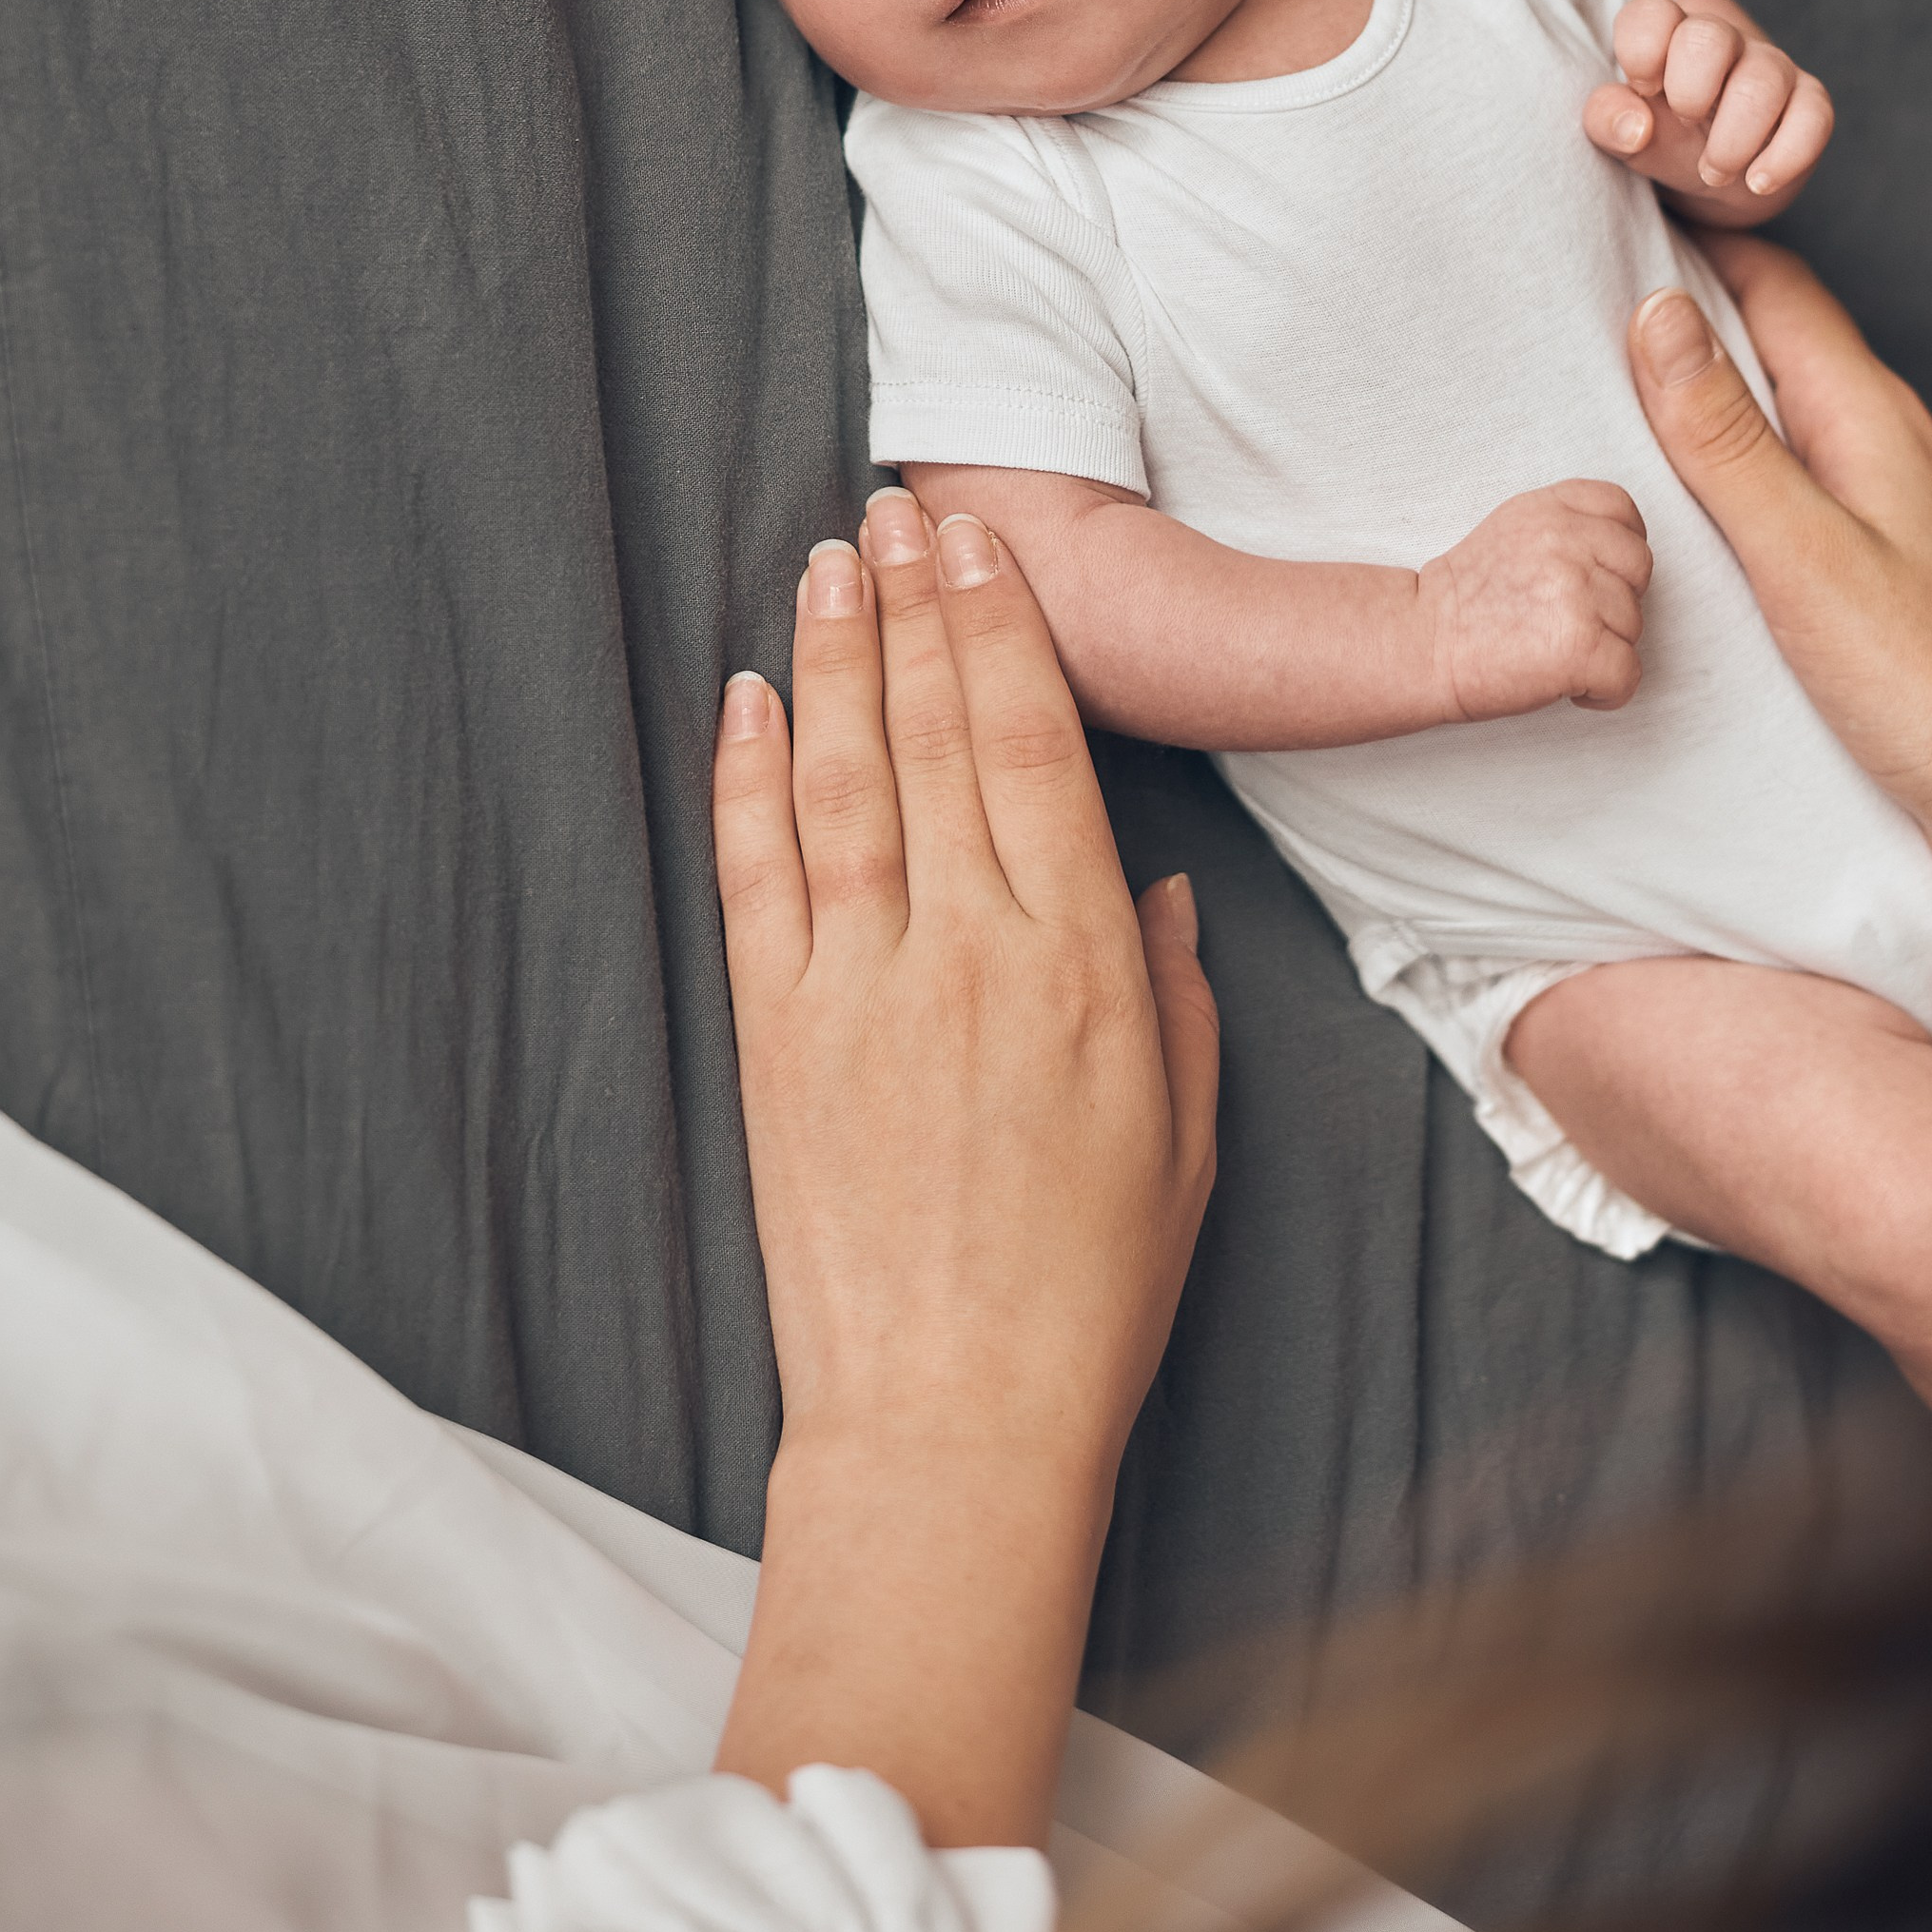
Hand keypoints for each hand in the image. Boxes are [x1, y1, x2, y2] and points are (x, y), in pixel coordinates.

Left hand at [710, 488, 1217, 1840]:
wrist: (951, 1423)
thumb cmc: (1092, 1293)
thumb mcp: (1185, 1137)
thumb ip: (1175, 993)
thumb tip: (1153, 884)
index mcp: (1083, 962)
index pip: (1034, 748)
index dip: (1002, 632)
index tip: (984, 547)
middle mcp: (968, 949)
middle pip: (934, 733)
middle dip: (916, 607)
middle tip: (901, 508)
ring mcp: (860, 988)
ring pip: (841, 778)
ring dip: (832, 657)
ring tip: (828, 560)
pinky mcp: (776, 1039)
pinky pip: (757, 878)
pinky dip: (746, 779)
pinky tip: (748, 699)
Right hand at [1419, 480, 1650, 721]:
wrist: (1419, 646)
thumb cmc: (1462, 601)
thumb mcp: (1511, 530)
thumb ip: (1563, 526)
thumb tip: (1615, 553)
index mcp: (1550, 509)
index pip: (1622, 510)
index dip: (1619, 549)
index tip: (1599, 576)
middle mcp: (1567, 542)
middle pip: (1638, 569)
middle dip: (1614, 601)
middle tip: (1568, 622)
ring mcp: (1577, 593)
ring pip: (1634, 625)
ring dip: (1604, 648)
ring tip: (1553, 652)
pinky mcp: (1582, 646)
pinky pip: (1628, 674)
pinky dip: (1606, 693)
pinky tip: (1572, 689)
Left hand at [1584, 0, 1832, 225]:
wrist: (1717, 176)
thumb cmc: (1665, 138)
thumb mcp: (1625, 134)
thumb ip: (1610, 121)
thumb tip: (1633, 126)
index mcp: (1667, 36)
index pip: (1652, 14)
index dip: (1641, 52)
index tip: (1644, 91)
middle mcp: (1722, 42)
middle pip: (1709, 37)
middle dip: (1689, 92)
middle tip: (1684, 126)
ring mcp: (1770, 69)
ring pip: (1764, 80)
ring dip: (1732, 140)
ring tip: (1712, 173)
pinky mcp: (1809, 103)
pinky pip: (1814, 116)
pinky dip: (1784, 157)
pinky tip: (1757, 182)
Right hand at [1626, 244, 1931, 1064]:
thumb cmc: (1928, 686)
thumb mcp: (1799, 552)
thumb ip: (1723, 435)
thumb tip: (1656, 309)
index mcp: (1873, 416)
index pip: (1778, 283)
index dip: (1697, 239)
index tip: (1613, 211)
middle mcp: (1896, 440)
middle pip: (1786, 335)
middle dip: (1698, 300)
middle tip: (1591, 284)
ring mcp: (1902, 501)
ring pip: (1796, 406)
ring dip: (1719, 383)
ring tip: (1623, 381)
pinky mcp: (1896, 562)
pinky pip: (1808, 474)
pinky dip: (1746, 458)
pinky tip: (1701, 496)